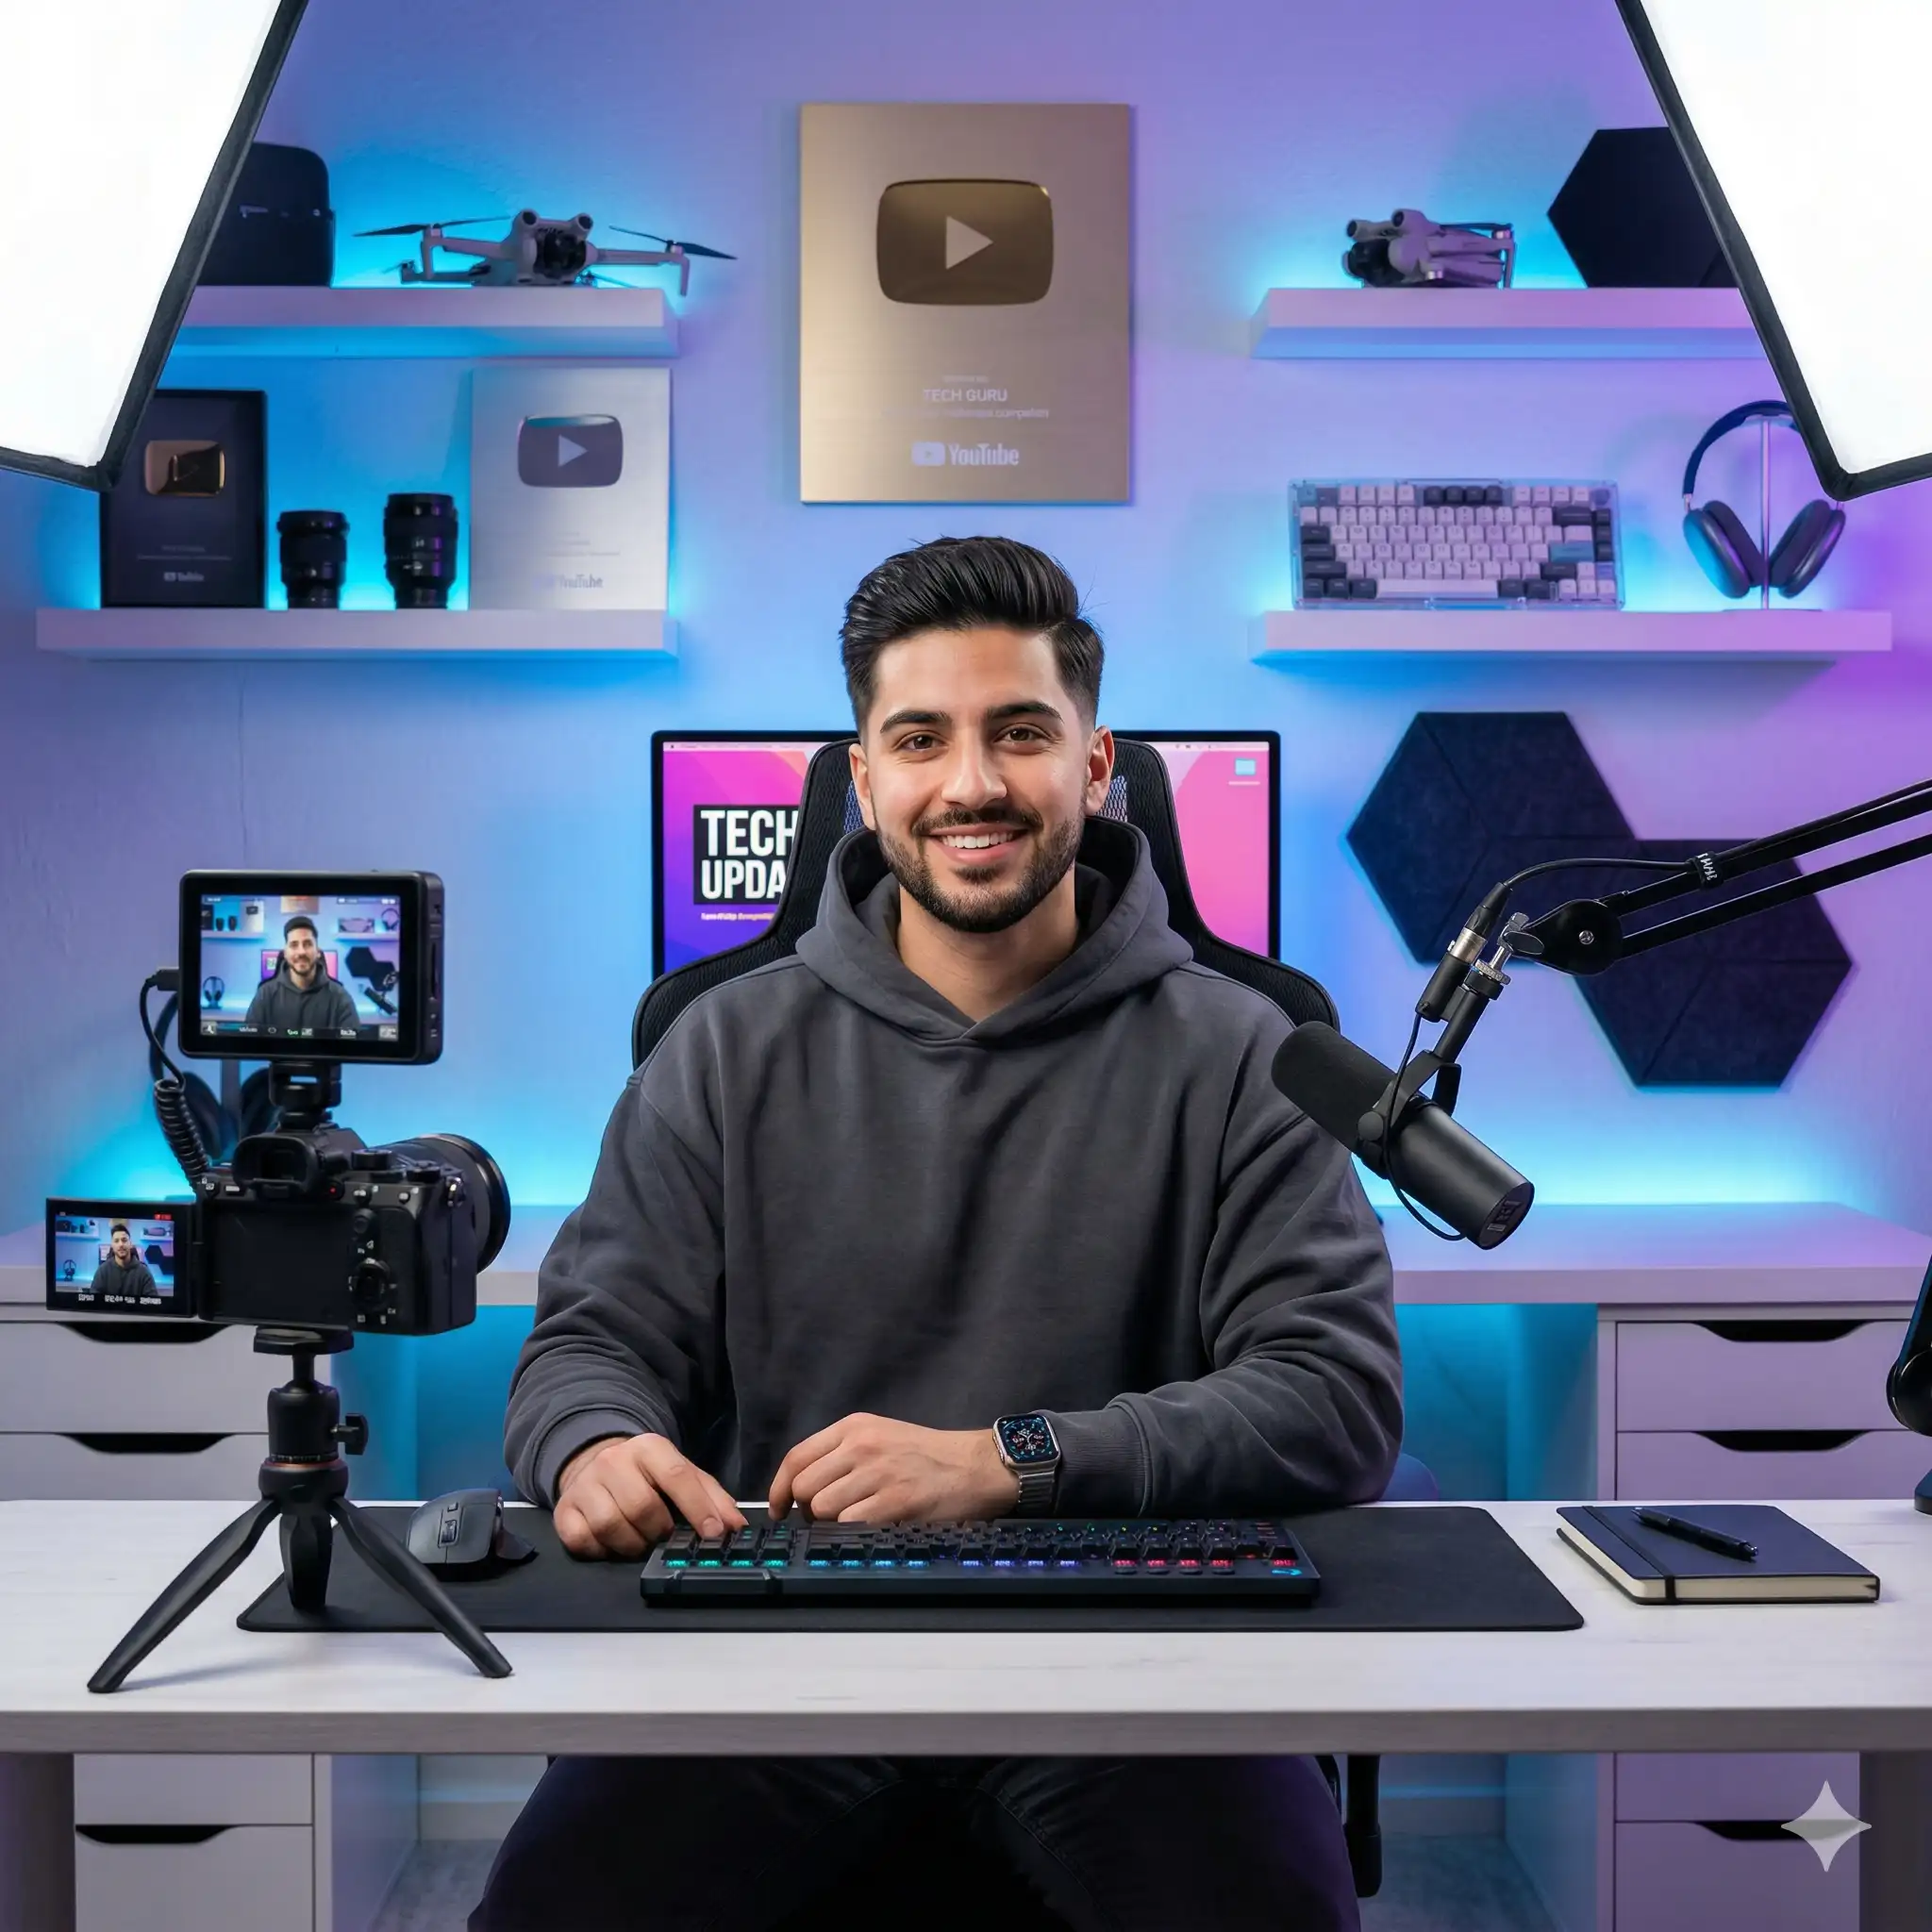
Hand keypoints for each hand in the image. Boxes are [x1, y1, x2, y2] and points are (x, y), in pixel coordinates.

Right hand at [553, 1433, 744, 1559]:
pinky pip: (583, 1540)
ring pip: (611, 1526)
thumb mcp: (681, 1473)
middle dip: (660, 1531)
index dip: (698, 1508)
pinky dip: (602, 1550)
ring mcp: (585, 1485)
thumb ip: (711, 1497)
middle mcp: (614, 1461)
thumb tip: (735, 1526)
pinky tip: (612, 1544)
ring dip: (632, 1544)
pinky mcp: (564, 1510)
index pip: (678, 1476)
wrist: (593, 1462)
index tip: (713, 1534)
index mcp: (649, 1448)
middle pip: (643, 1507)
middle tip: (664, 1536)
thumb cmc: (646, 1475)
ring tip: (640, 1540)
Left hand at [768, 1414, 1020, 1522]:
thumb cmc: (927, 1455)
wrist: (974, 1467)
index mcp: (854, 1427)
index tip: (778, 1509)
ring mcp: (877, 1473)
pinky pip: (850, 1525)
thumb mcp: (880, 1435)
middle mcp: (861, 1446)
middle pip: (804, 1488)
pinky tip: (872, 1526)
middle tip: (827, 1518)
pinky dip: (854, 1532)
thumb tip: (803, 1487)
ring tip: (857, 1520)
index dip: (778, 1489)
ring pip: (823, 1509)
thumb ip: (842, 1453)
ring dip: (832, 1524)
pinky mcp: (894, 1502)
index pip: (796, 1458)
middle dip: (809, 1510)